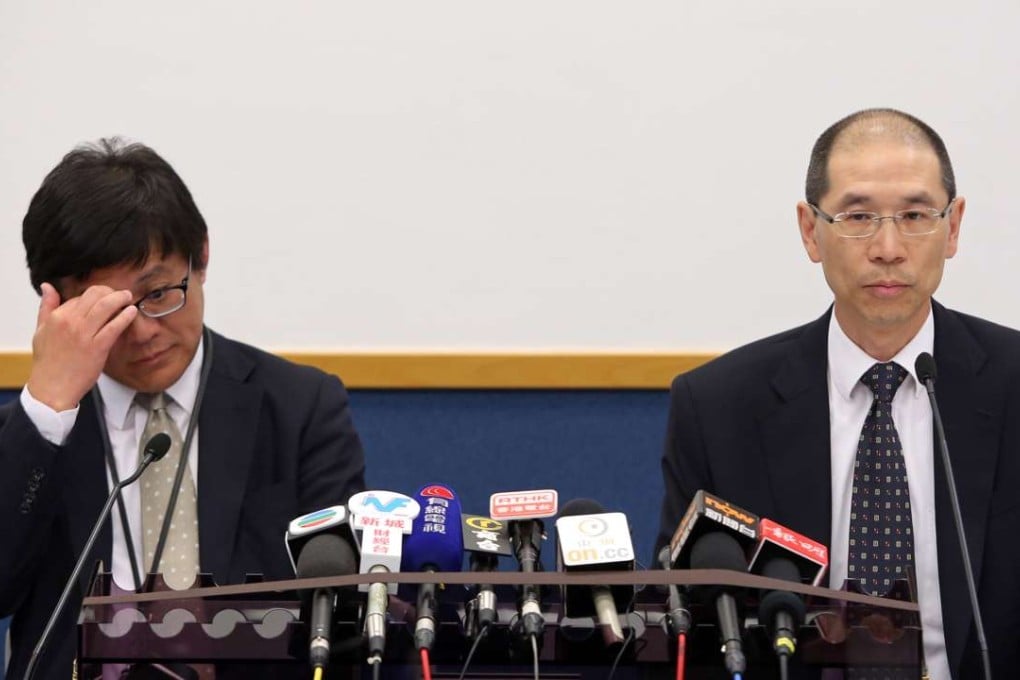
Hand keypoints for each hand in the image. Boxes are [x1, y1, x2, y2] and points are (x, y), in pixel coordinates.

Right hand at [26, 283, 138, 410]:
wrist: (52, 387)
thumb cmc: (48, 362)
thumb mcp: (40, 331)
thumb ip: (46, 307)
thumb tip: (47, 286)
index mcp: (57, 317)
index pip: (80, 297)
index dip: (94, 297)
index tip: (104, 299)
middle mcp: (70, 322)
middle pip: (94, 295)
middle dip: (109, 291)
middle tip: (119, 294)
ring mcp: (84, 334)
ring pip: (106, 306)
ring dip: (120, 298)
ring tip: (127, 297)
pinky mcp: (98, 347)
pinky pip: (115, 326)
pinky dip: (125, 316)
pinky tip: (132, 311)